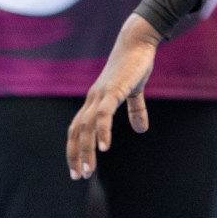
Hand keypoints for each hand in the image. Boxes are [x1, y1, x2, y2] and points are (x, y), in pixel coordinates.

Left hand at [67, 14, 161, 178]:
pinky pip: (103, 114)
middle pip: (77, 131)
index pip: (78, 128)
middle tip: (79, 176)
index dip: (76, 148)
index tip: (77, 168)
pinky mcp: (113, 90)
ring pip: (87, 127)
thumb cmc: (135, 63)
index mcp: (95, 100)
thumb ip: (136, 110)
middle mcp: (93, 99)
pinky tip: (104, 148)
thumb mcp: (134, 91)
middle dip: (76, 154)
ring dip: (86, 149)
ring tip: (88, 170)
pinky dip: (102, 132)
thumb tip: (141, 130)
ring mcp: (101, 94)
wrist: (138, 41)